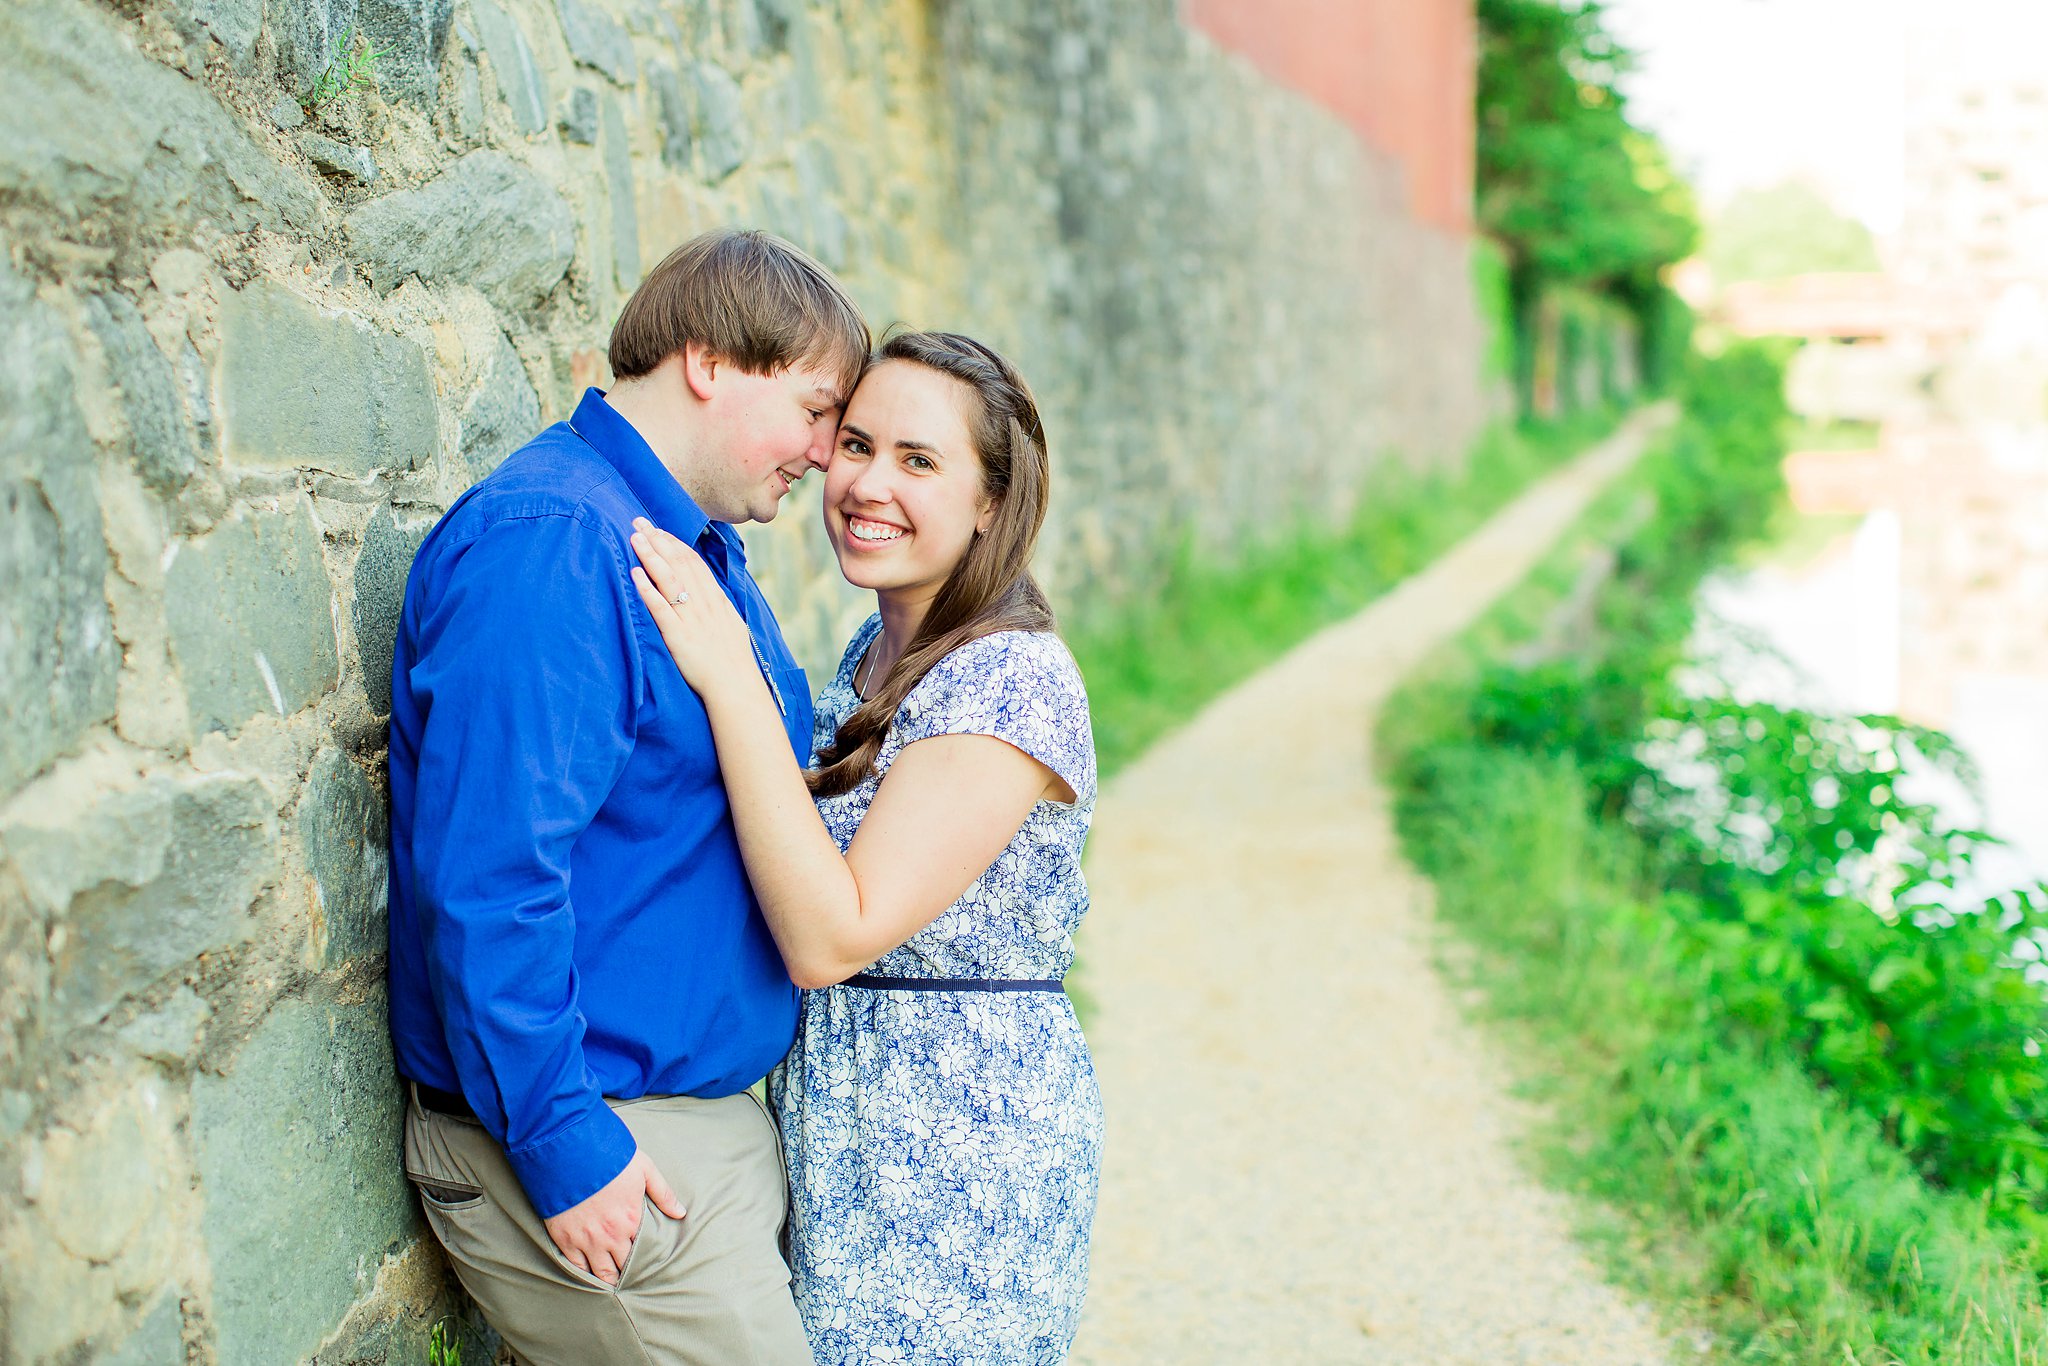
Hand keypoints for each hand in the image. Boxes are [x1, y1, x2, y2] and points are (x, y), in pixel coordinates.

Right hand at [542, 1148, 685, 1285]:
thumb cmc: (609, 1158)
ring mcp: (586, 1240)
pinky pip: (576, 1268)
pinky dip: (583, 1275)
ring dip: (608, 1280)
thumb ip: (663, 1193)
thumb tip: (680, 1213)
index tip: (646, 1265)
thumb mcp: (644, 1169)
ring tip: (613, 1285)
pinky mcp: (565, 1240)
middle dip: (627, 1274)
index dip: (645, 1259)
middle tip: (630, 1280)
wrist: (569, 1152)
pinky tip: (588, 1278)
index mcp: (631, 1219)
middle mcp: (611, 1235)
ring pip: (600, 1273)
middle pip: (623, 1267)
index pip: (643, 1251)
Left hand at [629, 519, 761, 703]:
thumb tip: (708, 593)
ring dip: (651, 556)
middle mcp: (704, 604)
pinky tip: (635, 574)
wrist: (737, 685)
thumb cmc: (734, 660)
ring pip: (669, 579)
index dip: (674, 543)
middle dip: (658, 540)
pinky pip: (661, 608)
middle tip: (639, 521)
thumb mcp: (731, 624)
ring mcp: (691, 618)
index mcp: (716, 600)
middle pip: (679, 563)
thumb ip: (717, 606)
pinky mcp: (678, 636)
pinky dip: (647, 589)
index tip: (659, 530)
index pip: (694, 562)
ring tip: (635, 537)